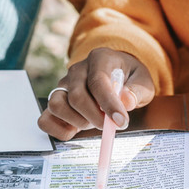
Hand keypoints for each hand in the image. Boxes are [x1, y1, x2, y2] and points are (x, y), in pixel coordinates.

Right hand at [38, 48, 154, 139]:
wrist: (117, 74)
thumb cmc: (129, 78)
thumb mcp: (142, 81)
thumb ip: (137, 90)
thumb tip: (126, 102)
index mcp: (99, 58)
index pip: (98, 81)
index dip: (109, 104)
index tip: (121, 122)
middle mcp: (76, 70)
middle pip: (76, 96)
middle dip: (94, 117)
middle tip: (109, 126)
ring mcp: (63, 85)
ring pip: (56, 105)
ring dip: (77, 121)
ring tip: (93, 122)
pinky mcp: (56, 101)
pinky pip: (45, 119)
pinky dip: (58, 130)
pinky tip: (76, 129)